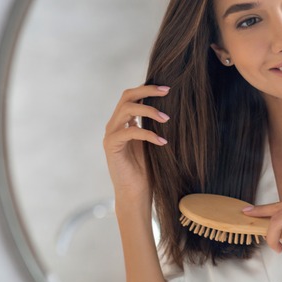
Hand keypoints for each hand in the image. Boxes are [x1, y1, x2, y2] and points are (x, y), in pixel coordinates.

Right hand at [103, 85, 170, 203]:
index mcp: (123, 121)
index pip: (132, 96)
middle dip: (147, 91)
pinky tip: (162, 142)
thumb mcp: (152, 141)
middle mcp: (114, 125)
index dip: (148, 89)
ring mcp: (111, 134)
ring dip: (149, 111)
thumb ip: (154, 124)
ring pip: (127, 110)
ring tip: (167, 119)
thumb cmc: (147, 169)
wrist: (135, 192)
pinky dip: (148, 134)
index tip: (168, 88)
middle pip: (126, 96)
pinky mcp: (111, 146)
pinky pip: (130, 132)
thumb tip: (171, 107)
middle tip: (167, 91)